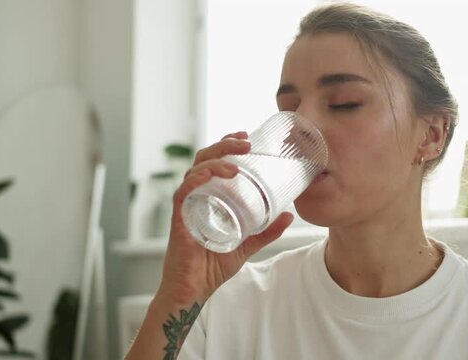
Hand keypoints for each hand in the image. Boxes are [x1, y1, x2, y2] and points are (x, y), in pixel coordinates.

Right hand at [157, 131, 293, 304]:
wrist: (194, 290)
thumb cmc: (212, 266)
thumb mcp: (247, 244)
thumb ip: (266, 231)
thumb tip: (288, 215)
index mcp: (208, 197)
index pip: (213, 162)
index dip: (226, 146)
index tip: (246, 138)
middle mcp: (195, 197)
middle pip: (204, 159)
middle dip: (224, 146)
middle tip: (246, 144)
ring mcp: (186, 206)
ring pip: (195, 171)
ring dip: (215, 161)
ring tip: (236, 163)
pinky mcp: (179, 219)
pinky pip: (183, 193)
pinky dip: (196, 181)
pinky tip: (209, 176)